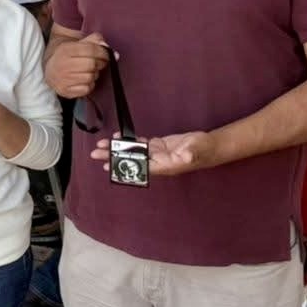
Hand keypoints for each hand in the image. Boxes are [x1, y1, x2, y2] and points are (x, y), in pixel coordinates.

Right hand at [45, 32, 108, 97]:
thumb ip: (94, 41)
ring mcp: (62, 79)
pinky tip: (84, 81)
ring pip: (90, 78)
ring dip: (94, 75)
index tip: (106, 55)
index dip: (103, 53)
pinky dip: (89, 85)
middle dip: (100, 64)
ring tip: (89, 72)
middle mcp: (62, 64)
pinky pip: (86, 89)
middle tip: (98, 64)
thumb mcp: (78, 44)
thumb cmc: (69, 56)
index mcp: (65, 49)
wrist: (50, 70)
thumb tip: (110, 50)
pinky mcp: (65, 91)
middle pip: (92, 64)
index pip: (91, 49)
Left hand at [88, 131, 215, 176]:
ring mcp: (157, 154)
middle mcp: (157, 162)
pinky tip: (118, 139)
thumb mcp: (197, 151)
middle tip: (95, 154)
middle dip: (113, 156)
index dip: (123, 165)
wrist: (211, 146)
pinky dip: (129, 142)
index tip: (108, 165)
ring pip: (133, 152)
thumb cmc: (205, 151)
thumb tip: (185, 156)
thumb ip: (190, 154)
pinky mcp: (159, 146)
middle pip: (131, 160)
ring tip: (102, 146)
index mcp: (164, 165)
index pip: (139, 166)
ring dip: (117, 149)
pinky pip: (140, 145)